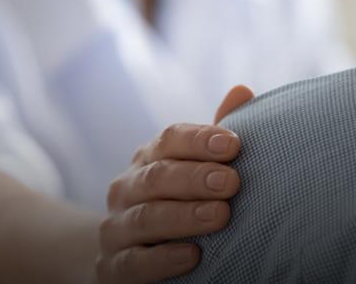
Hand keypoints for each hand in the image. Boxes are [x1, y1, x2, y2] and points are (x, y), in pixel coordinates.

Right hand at [96, 86, 254, 283]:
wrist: (126, 258)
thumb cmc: (175, 205)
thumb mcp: (193, 170)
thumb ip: (216, 138)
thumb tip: (242, 90)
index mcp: (150, 159)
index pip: (170, 139)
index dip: (199, 139)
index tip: (233, 145)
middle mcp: (127, 189)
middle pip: (158, 176)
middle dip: (195, 177)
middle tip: (231, 182)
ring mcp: (116, 229)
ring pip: (145, 218)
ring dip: (184, 216)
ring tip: (220, 216)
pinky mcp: (112, 268)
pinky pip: (134, 263)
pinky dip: (162, 259)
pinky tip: (192, 255)